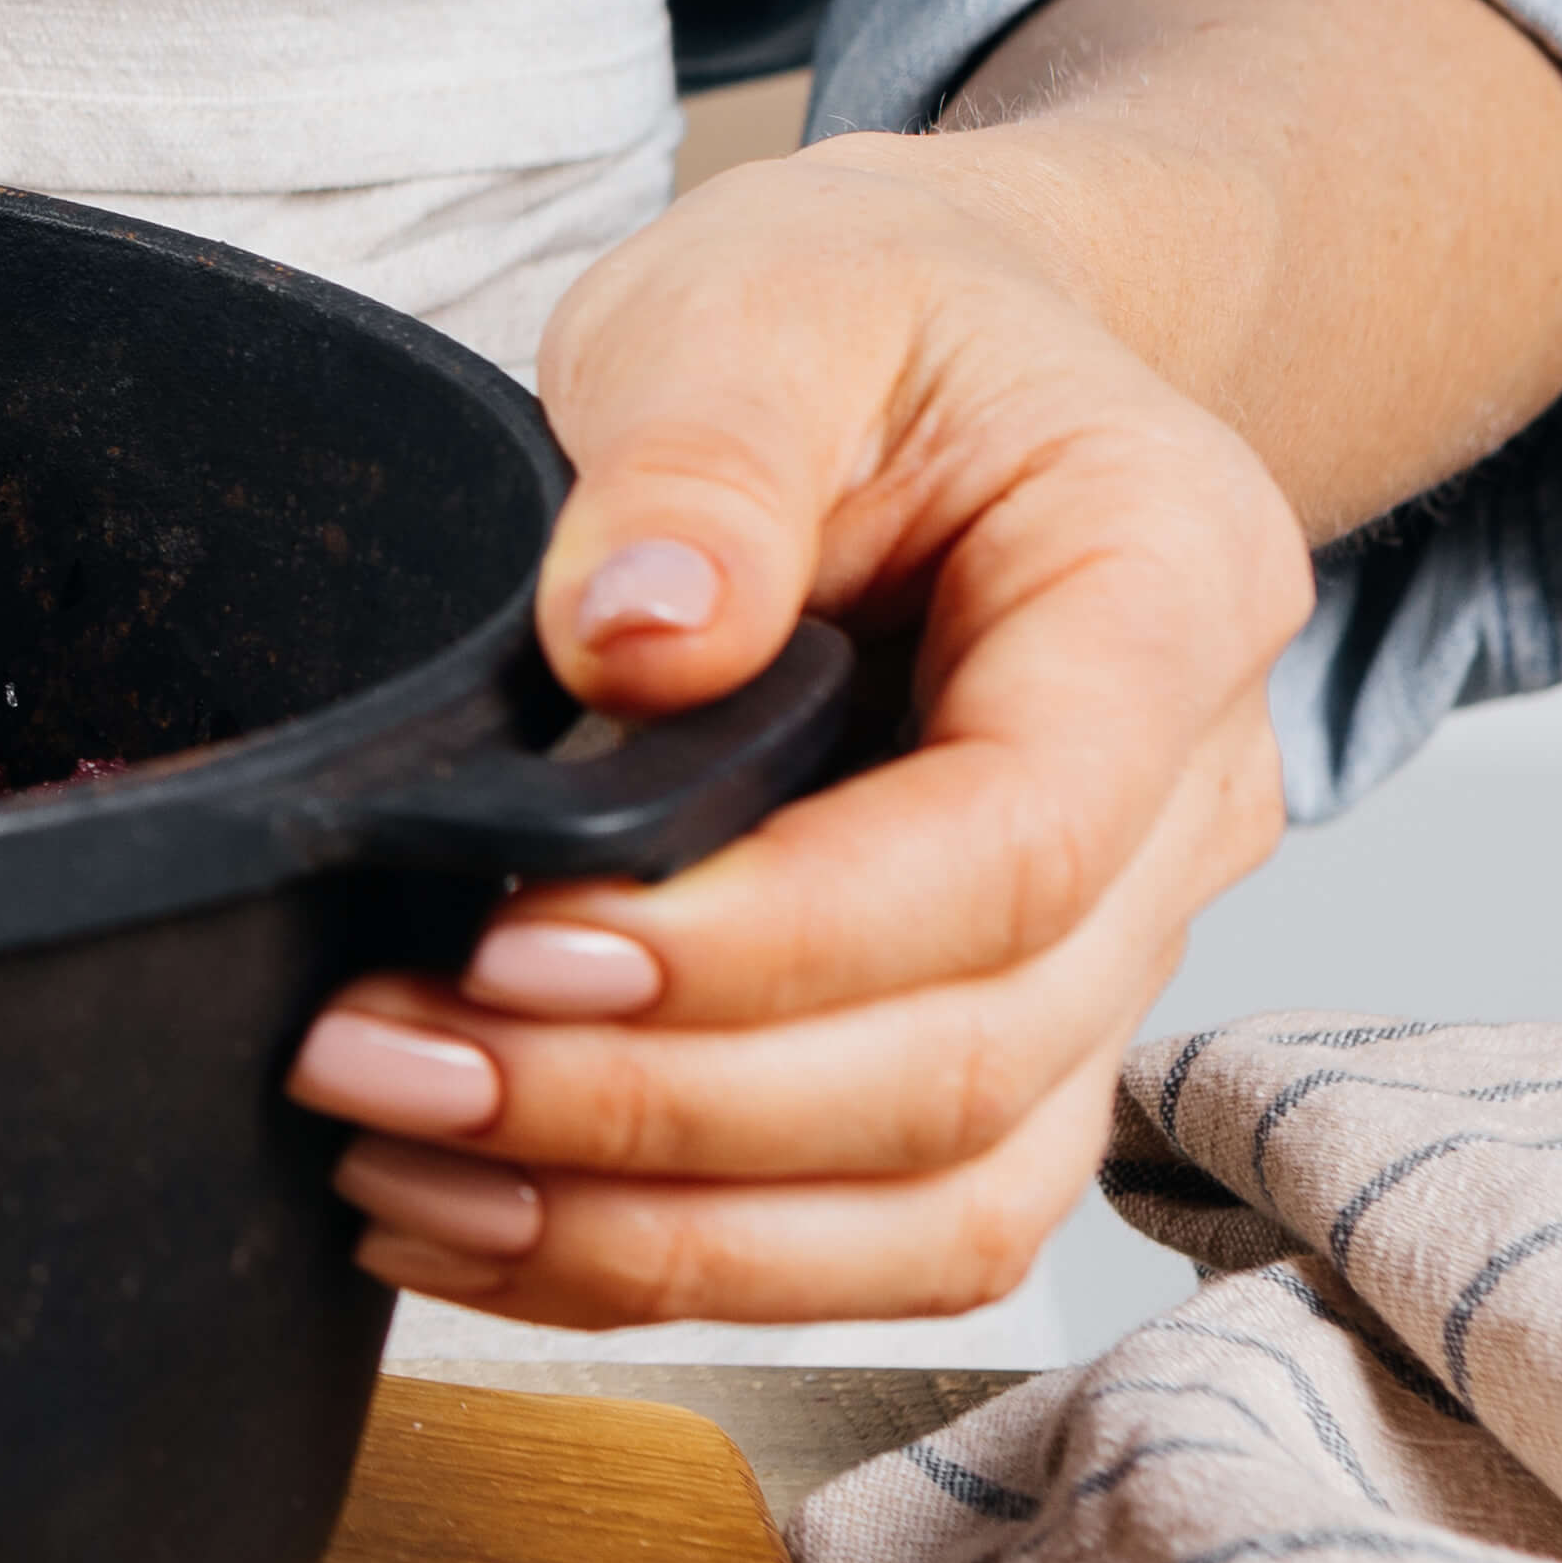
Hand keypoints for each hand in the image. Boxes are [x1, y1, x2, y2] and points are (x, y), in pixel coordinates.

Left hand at [282, 131, 1312, 1328]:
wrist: (935, 359)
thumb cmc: (867, 326)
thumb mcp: (767, 301)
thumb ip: (703, 450)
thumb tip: (634, 636)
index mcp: (1169, 597)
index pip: (1010, 852)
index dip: (768, 944)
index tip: (517, 947)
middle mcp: (1183, 809)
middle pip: (964, 1067)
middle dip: (651, 1109)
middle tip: (378, 1065)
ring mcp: (1109, 956)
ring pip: (939, 1206)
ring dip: (651, 1233)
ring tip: (395, 1169)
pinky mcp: (1002, 1047)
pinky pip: (878, 1234)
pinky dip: (676, 1260)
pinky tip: (475, 1221)